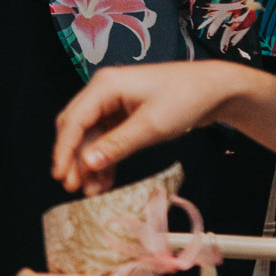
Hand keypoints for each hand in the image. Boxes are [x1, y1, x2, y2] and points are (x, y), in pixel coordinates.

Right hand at [52, 62, 257, 193]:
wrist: (215, 89)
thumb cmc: (185, 99)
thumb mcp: (151, 126)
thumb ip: (117, 144)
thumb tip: (87, 163)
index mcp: (104, 86)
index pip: (74, 120)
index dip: (64, 150)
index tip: (60, 175)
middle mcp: (102, 91)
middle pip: (76, 127)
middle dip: (73, 157)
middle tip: (73, 186)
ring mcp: (113, 101)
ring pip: (91, 135)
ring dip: (90, 161)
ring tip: (91, 189)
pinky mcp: (124, 112)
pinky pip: (106, 136)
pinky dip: (105, 156)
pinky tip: (105, 178)